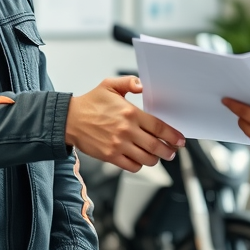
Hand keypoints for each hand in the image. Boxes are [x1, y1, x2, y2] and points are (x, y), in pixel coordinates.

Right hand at [66, 76, 185, 172]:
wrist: (69, 119)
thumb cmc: (90, 103)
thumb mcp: (109, 85)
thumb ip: (129, 82)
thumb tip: (143, 86)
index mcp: (130, 113)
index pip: (159, 127)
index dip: (173, 136)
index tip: (179, 140)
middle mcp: (126, 130)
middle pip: (156, 146)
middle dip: (168, 151)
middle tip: (172, 151)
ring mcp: (118, 145)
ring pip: (146, 159)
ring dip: (156, 159)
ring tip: (157, 156)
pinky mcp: (110, 156)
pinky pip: (132, 166)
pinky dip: (139, 165)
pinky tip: (140, 159)